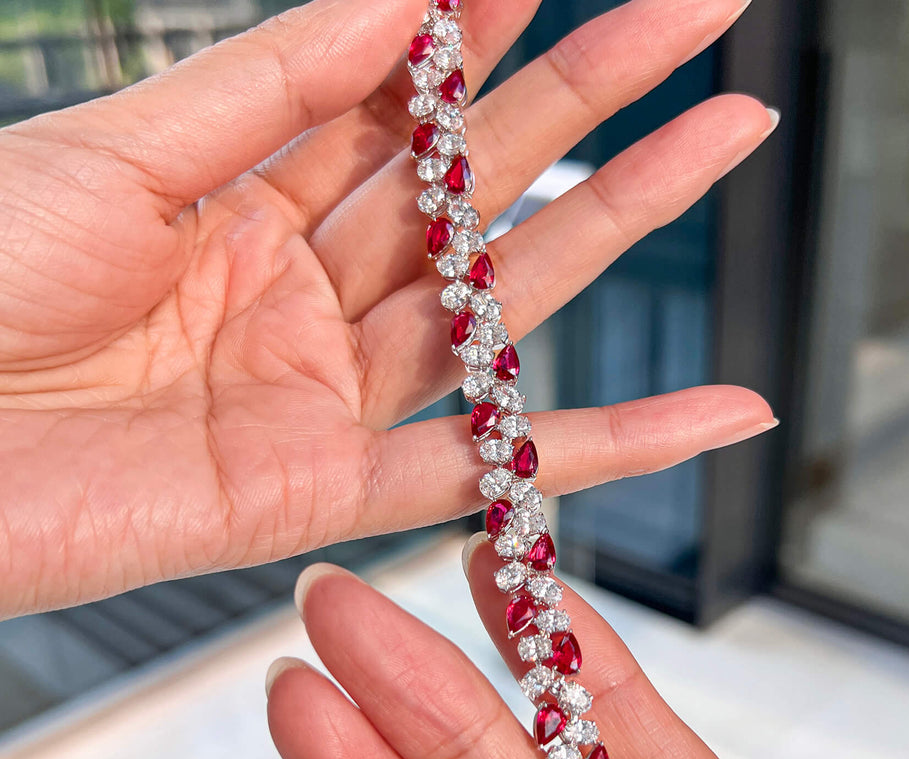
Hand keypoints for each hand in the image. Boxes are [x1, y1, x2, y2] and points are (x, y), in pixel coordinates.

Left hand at [0, 0, 774, 616]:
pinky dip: (609, 448)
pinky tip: (712, 413)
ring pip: (503, 309)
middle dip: (592, 98)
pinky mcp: (327, 497)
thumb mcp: (120, 154)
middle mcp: (301, 302)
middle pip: (477, 192)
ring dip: (619, 223)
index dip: (487, 29)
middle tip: (699, 14)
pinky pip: (487, 470)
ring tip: (724, 137)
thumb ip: (272, 87)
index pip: (399, 105)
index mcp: (240, 206)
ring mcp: (324, 400)